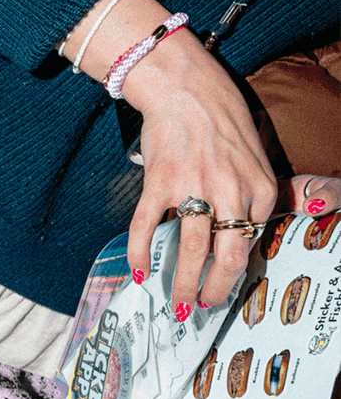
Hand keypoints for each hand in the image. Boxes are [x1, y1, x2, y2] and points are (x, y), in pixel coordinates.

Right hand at [123, 31, 278, 310]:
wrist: (187, 89)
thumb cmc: (222, 123)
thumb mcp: (256, 158)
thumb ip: (258, 195)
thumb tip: (258, 232)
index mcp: (257, 186)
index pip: (251, 242)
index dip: (236, 272)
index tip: (223, 288)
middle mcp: (230, 189)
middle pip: (225, 255)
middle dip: (214, 290)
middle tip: (201, 308)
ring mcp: (193, 186)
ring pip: (190, 249)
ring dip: (181, 284)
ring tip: (175, 304)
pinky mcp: (160, 182)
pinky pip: (148, 227)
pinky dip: (141, 254)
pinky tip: (140, 272)